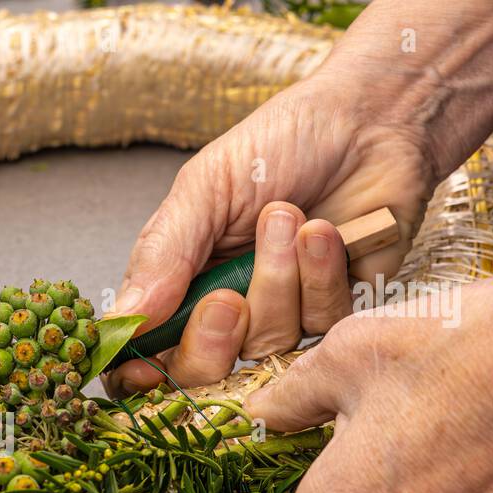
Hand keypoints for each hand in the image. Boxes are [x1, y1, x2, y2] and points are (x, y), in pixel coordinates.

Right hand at [104, 74, 435, 395]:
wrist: (369, 119)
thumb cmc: (280, 144)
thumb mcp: (204, 188)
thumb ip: (162, 254)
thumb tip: (123, 319)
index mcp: (182, 280)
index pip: (148, 351)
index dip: (142, 372)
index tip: (144, 371)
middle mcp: (230, 308)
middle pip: (204, 370)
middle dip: (211, 340)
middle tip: (226, 298)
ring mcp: (286, 314)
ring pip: (267, 343)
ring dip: (276, 279)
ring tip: (287, 216)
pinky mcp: (339, 311)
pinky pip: (322, 326)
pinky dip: (321, 274)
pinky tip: (327, 231)